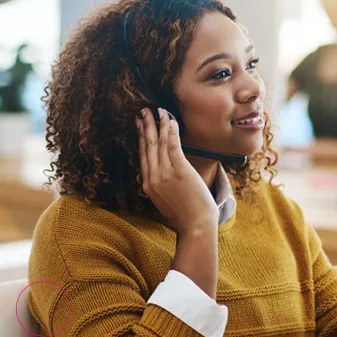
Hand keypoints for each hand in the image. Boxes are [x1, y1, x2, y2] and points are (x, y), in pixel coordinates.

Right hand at [136, 108, 218, 233]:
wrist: (195, 226)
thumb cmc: (186, 215)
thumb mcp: (166, 201)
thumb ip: (161, 186)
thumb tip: (163, 176)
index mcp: (148, 184)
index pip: (143, 155)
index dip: (141, 138)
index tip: (140, 124)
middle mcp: (153, 177)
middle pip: (147, 146)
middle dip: (146, 126)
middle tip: (143, 111)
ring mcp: (165, 173)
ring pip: (159, 143)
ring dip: (158, 124)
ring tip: (158, 110)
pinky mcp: (179, 171)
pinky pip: (173, 146)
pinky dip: (171, 131)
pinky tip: (170, 120)